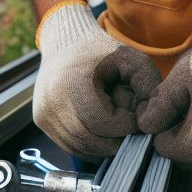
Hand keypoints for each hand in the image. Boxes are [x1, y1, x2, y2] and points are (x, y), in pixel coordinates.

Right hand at [34, 1, 161, 158]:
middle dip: (117, 139)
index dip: (126, 125)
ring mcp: (44, 115)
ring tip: (115, 125)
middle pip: (93, 141)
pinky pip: (70, 146)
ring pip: (81, 149)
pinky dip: (89, 144)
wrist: (64, 42)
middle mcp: (52, 103)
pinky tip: (101, 129)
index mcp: (72, 85)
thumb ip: (148, 83)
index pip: (105, 124)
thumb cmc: (99, 51)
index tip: (135, 113)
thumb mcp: (130, 58)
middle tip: (129, 125)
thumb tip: (149, 119)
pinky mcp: (41, 121)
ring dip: (104, 145)